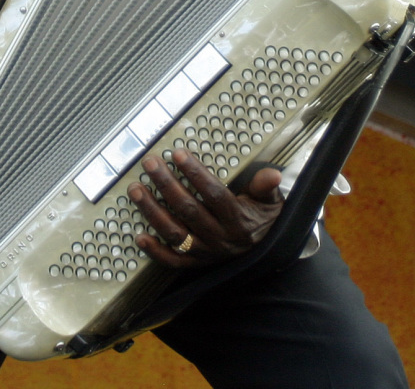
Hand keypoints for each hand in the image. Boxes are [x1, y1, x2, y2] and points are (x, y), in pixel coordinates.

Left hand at [126, 149, 282, 269]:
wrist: (267, 249)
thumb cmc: (264, 217)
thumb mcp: (270, 200)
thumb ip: (266, 186)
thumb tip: (273, 174)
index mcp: (238, 219)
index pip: (213, 194)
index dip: (195, 174)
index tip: (178, 154)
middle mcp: (220, 237)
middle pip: (188, 210)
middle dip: (166, 185)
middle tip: (150, 164)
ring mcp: (206, 253)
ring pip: (175, 233)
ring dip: (152, 212)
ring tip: (136, 190)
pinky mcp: (196, 264)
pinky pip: (173, 261)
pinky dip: (155, 251)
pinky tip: (139, 236)